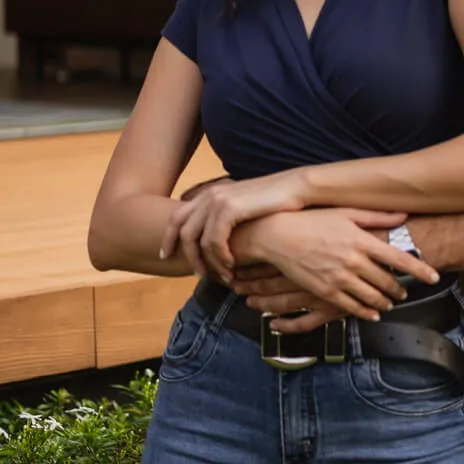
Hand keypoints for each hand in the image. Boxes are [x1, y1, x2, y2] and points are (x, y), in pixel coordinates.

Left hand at [161, 171, 309, 282]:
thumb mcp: (245, 207)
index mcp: (211, 193)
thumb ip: (228, 217)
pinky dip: (220, 257)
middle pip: (181, 228)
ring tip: (222, 276)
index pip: (177, 216)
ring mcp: (218, 200)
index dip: (168, 237)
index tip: (166, 255)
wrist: (298, 187)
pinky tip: (231, 266)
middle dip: (183, 254)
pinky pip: (214, 240)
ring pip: (197, 239)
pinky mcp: (229, 208)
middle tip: (195, 274)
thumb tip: (219, 236)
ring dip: (208, 262)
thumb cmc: (277, 201)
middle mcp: (210, 194)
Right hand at [230, 209, 436, 321]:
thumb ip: (377, 217)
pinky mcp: (325, 291)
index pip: (399, 258)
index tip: (434, 277)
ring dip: (386, 302)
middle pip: (388, 281)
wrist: (278, 236)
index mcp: (362, 240)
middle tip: (406, 292)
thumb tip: (403, 215)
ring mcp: (339, 278)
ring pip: (372, 297)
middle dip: (400, 289)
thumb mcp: (346, 213)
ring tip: (392, 303)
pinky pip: (351, 306)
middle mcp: (354, 261)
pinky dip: (366, 312)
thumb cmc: (313, 220)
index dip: (420, 270)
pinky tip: (373, 313)